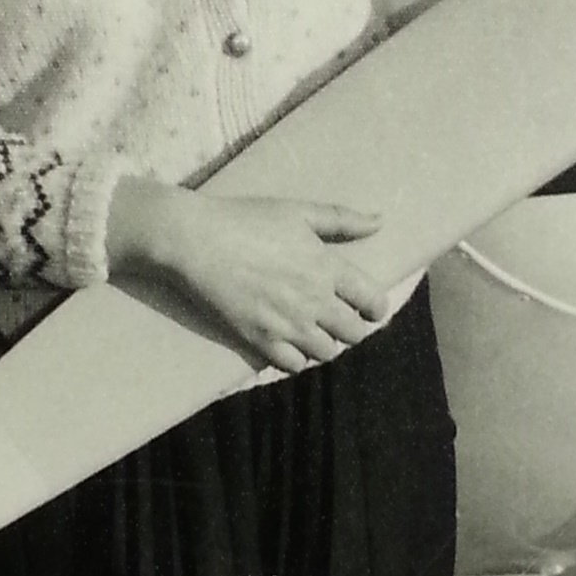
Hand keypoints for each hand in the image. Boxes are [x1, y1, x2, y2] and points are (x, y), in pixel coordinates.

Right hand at [106, 179, 391, 373]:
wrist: (195, 241)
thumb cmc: (245, 219)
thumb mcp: (298, 211)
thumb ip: (342, 219)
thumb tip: (380, 221)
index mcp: (327, 267)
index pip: (373, 301)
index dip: (375, 308)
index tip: (368, 307)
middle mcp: (313, 300)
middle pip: (354, 333)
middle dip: (352, 328)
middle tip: (339, 321)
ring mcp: (287, 323)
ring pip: (326, 353)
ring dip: (325, 344)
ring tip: (313, 333)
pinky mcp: (259, 339)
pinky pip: (293, 365)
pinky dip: (296, 358)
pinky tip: (288, 344)